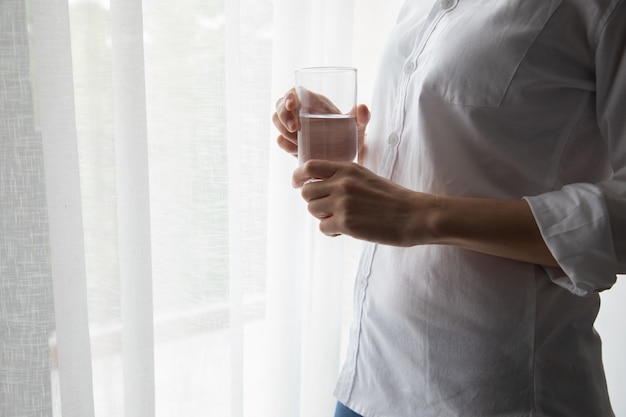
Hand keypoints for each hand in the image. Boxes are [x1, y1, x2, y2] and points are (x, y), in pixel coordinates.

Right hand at [272, 89, 370, 161]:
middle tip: (295, 129)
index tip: (291, 105)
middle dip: (283, 117)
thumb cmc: (351, 135)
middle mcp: (301, 112)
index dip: (288, 96)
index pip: (294, 92)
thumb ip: (363, 116)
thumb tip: (362, 107)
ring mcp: (294, 128)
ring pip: (277, 122)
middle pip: (280, 107)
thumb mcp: (358, 126)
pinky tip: (297, 149)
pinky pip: (281, 140)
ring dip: (283, 131)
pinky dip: (286, 144)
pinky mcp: (292, 143)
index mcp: (313, 101)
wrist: (347, 155)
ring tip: (297, 141)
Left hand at [292, 159, 436, 245]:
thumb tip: (320, 185)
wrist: (414, 215)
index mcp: (347, 168)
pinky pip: (323, 228)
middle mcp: (342, 183)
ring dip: (322, 217)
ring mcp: (342, 203)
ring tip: (340, 220)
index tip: (297, 184)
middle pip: (307, 192)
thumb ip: (344, 177)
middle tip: (328, 210)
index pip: (309, 166)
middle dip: (313, 202)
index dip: (298, 176)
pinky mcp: (345, 223)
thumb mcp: (366, 177)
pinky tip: (346, 231)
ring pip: (312, 210)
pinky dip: (331, 231)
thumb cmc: (393, 198)